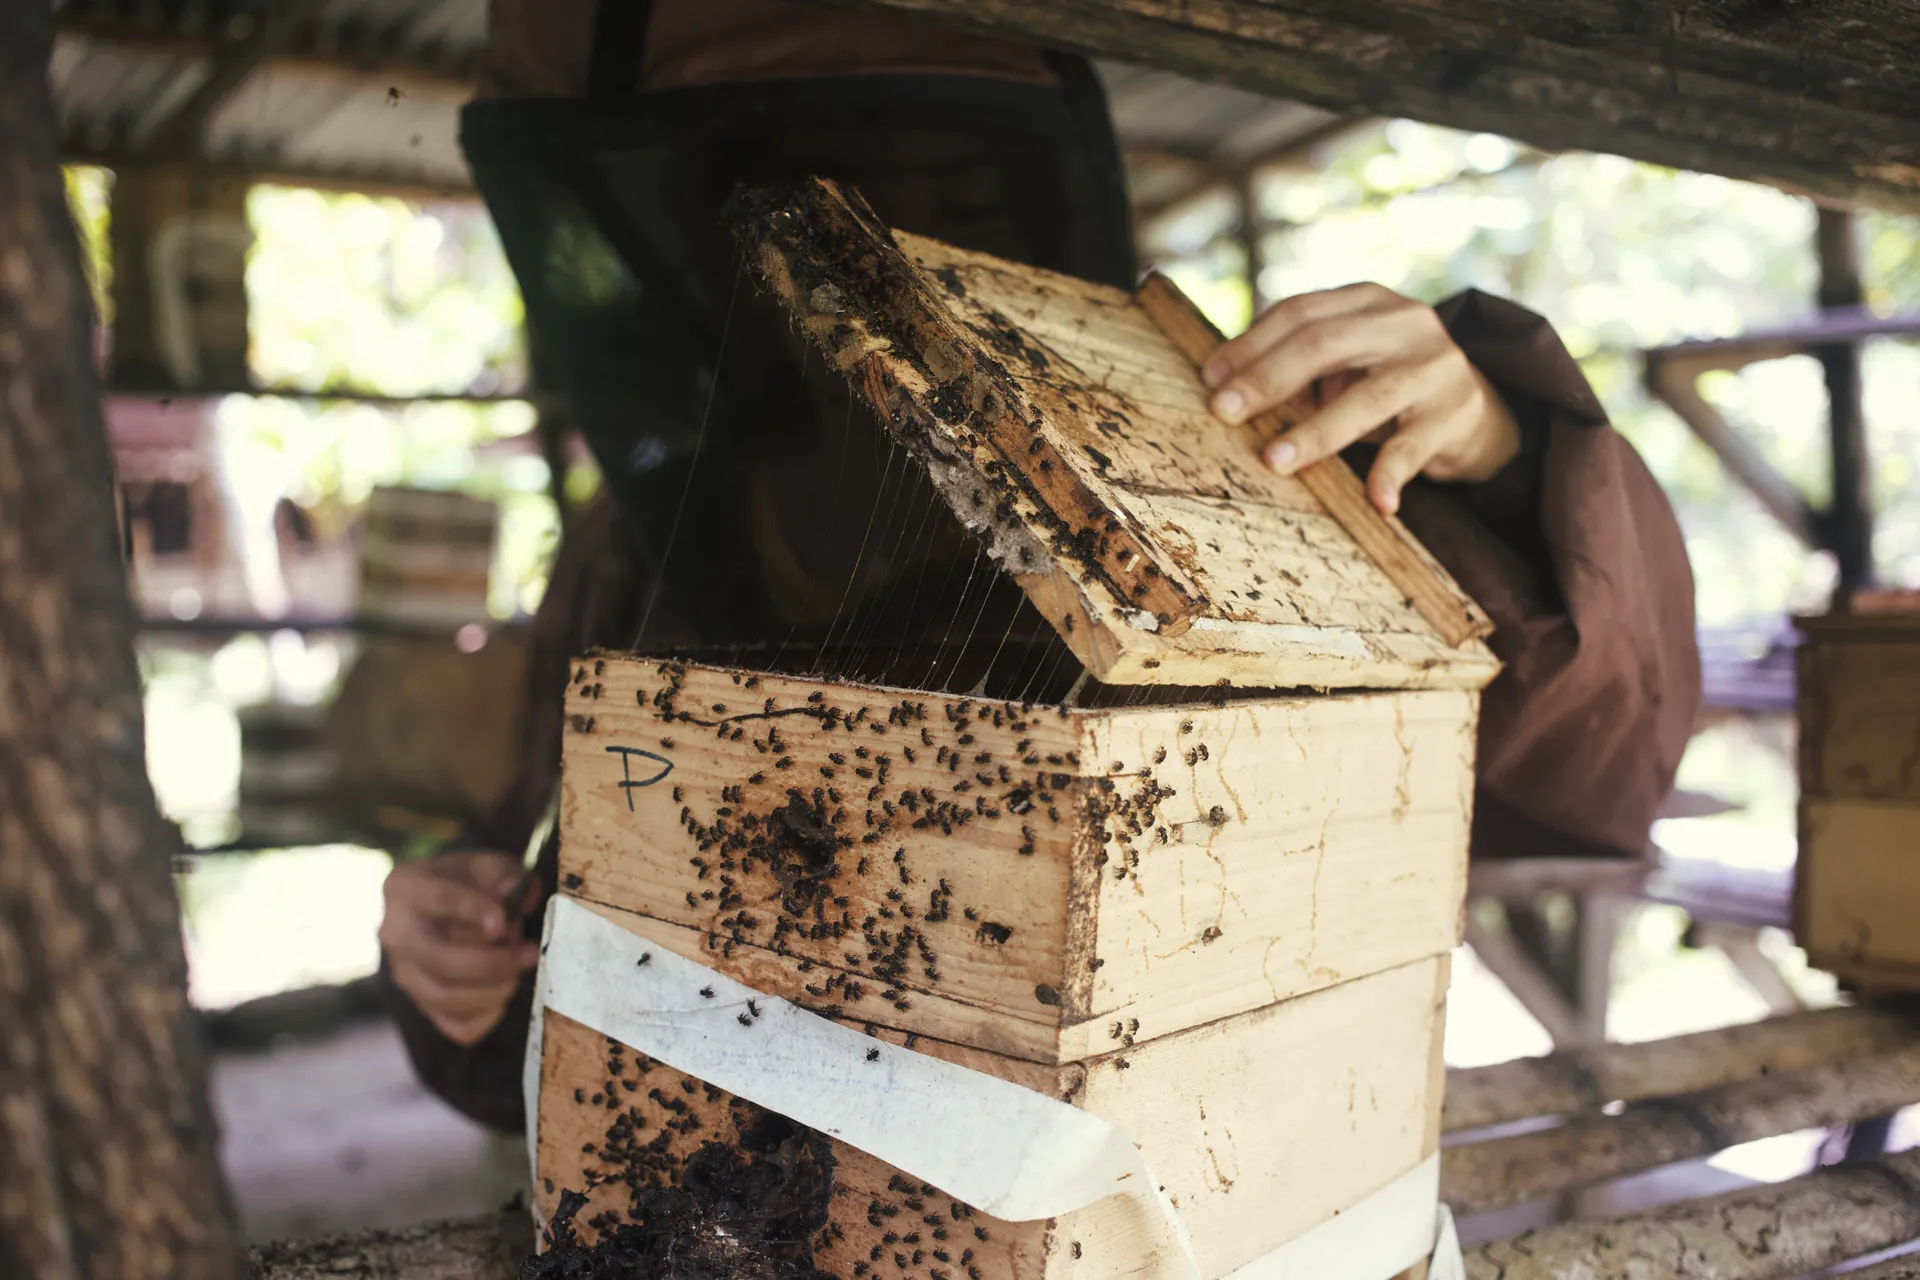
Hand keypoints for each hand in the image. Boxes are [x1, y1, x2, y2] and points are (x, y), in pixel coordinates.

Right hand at [379, 850, 539, 1046]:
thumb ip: (505, 874)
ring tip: (519, 969)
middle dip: (490, 962)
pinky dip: (489, 1015)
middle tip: (529, 954)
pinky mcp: (422, 1005)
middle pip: (437, 959)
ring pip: (444, 997)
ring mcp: (404, 973)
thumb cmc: (469, 881)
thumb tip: (517, 894)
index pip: (439, 900)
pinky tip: (503, 989)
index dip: (474, 911)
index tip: (504, 922)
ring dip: (493, 988)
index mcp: (403, 887)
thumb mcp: (487, 864)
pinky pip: (457, 1026)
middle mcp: (394, 933)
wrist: (447, 903)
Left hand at [1201, 283, 1520, 513]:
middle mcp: (1404, 322)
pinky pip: (1413, 447)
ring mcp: (1435, 366)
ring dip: (1315, 432)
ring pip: (1368, 397)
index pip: (1300, 313)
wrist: (1475, 411)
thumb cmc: (1386, 385)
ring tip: (1274, 460)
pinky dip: (1390, 474)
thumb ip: (1300, 367)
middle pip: (1324, 344)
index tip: (1210, 379)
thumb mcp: (1347, 362)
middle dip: (1267, 380)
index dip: (1251, 344)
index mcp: (1367, 301)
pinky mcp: (1456, 413)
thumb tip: (1230, 391)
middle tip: (1224, 413)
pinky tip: (1376, 501)